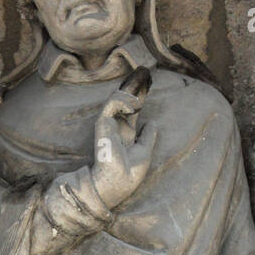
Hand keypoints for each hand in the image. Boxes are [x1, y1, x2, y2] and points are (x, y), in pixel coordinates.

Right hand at [90, 88, 156, 209]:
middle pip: (125, 100)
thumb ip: (147, 137)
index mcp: (126, 134)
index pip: (132, 110)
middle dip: (134, 85)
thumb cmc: (129, 173)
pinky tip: (134, 105)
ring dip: (130, 89)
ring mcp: (109, 125)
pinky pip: (111, 104)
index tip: (148, 83)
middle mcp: (117, 127)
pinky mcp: (103, 124)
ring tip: (142, 85)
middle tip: (145, 71)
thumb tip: (152, 123)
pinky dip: (122, 101)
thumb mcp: (144, 151)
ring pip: (116, 98)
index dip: (140, 96)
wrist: (118, 183)